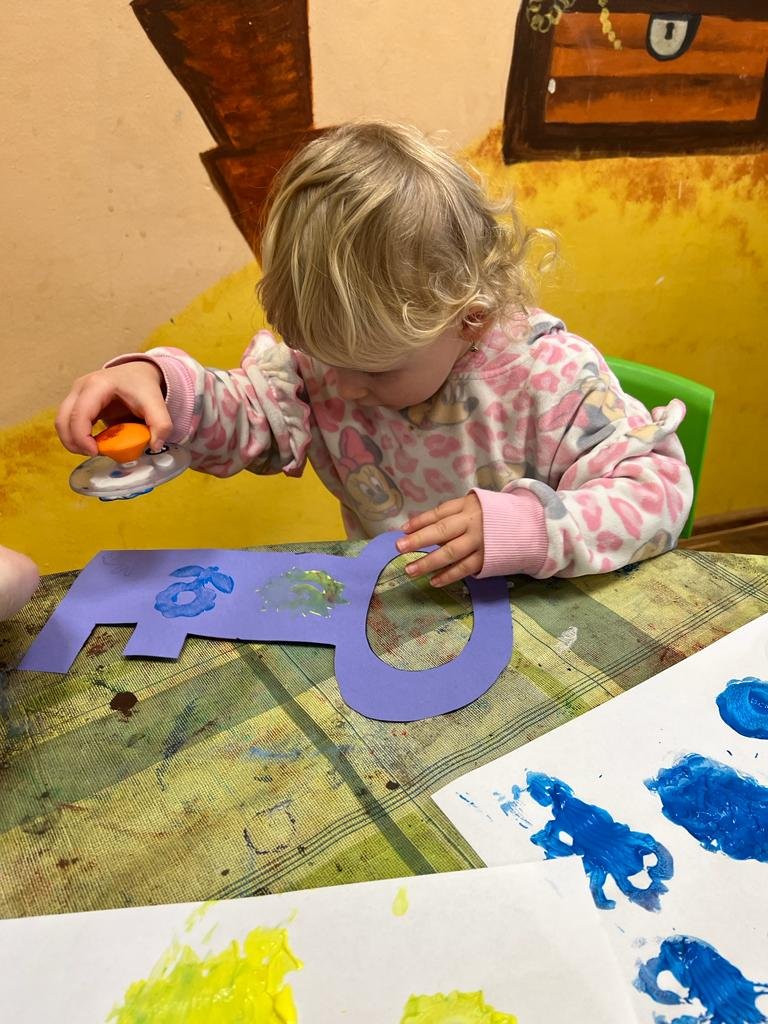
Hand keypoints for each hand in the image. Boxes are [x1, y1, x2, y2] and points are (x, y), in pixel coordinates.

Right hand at [56, 362, 170, 455]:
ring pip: (61, 422)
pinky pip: (67, 422)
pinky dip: (76, 436)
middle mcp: (81, 386)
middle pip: (63, 420)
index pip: (79, 414)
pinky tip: (93, 443)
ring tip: (94, 450)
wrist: (139, 372)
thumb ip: (161, 424)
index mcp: (98, 385)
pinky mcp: (76, 402)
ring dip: (73, 441)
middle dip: (74, 442)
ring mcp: (76, 393)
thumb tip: (154, 446)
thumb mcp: (156, 403)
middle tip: (94, 454)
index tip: (95, 452)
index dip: (82, 437)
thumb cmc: (143, 385)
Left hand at [396, 493, 483, 586]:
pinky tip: (434, 581)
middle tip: (399, 547)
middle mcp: (472, 523)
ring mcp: (480, 542)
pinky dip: (449, 576)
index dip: (420, 521)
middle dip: (419, 540)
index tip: (402, 530)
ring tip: (410, 570)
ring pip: (451, 553)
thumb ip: (451, 515)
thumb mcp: (474, 506)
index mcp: (467, 506)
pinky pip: (465, 568)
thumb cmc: (492, 515)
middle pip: (442, 531)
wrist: (529, 524)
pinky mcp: (488, 558)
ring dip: (429, 562)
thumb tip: (422, 530)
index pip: (439, 513)